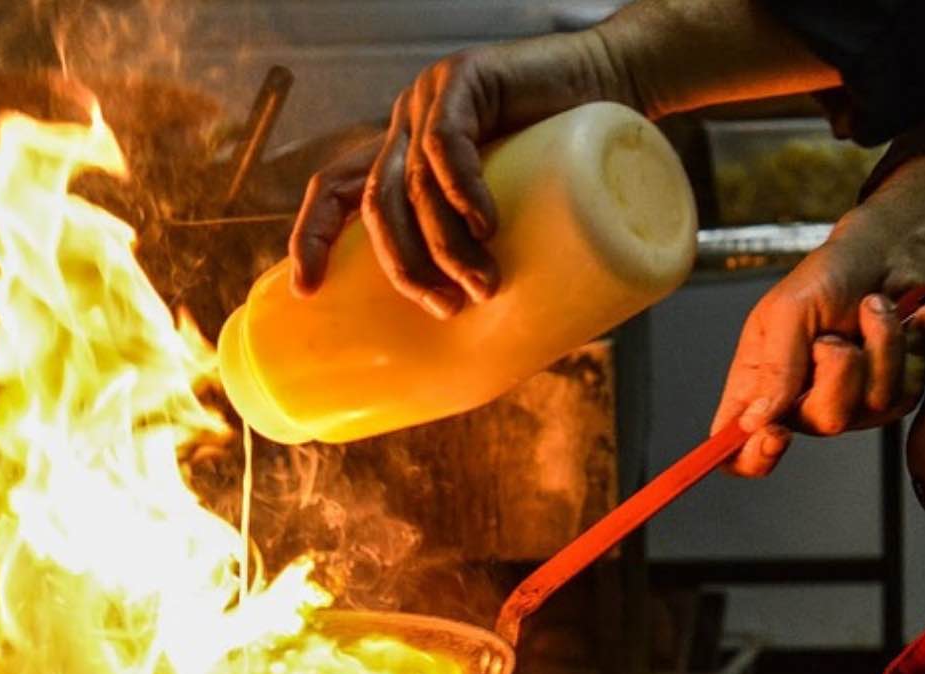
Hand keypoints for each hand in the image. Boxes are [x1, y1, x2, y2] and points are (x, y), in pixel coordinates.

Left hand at [289, 33, 628, 317]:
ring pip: (413, 184)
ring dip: (443, 245)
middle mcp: (404, 127)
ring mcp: (430, 100)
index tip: (306, 292)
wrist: (617, 76)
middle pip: (376, 205)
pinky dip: (461, 189)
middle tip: (445, 309)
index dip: (311, 238)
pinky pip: (446, 143)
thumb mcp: (516, 206)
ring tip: (483, 285)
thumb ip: (493, 248)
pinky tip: (486, 223)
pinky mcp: (464, 80)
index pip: (333, 190)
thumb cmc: (569, 155)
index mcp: (400, 155)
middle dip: (404, 266)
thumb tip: (500, 345)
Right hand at [710, 155, 924, 476]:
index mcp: (759, 386)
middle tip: (835, 334)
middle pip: (821, 424)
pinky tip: (910, 318)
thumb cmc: (827, 275)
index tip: (775, 434)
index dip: (751, 457)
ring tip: (874, 306)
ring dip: (880, 344)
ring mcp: (852, 402)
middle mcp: (802, 402)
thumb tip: (755, 421)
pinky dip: (910, 344)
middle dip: (839, 371)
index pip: (739, 449)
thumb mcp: (788, 309)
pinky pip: (908, 390)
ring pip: (874, 405)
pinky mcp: (895, 392)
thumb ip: (774, 366)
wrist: (889, 251)